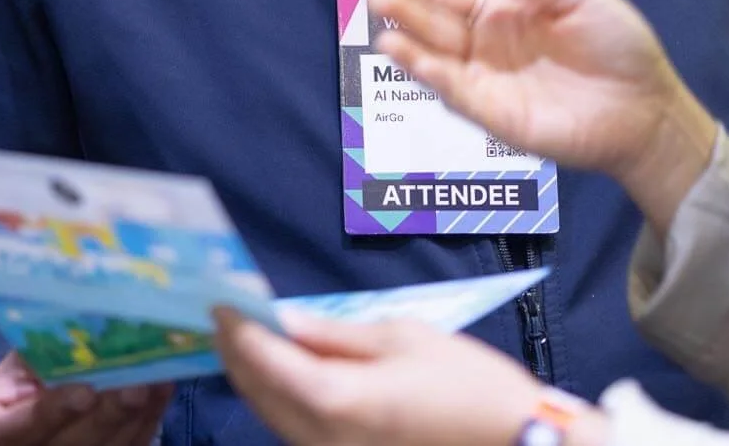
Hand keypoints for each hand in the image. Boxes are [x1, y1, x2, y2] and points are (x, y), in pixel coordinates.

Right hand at [0, 355, 170, 445]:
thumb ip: (37, 350)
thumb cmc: (10, 385)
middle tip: (136, 385)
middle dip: (106, 417)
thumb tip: (80, 314)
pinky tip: (162, 392)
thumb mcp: (9, 366)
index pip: (15, 430)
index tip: (85, 391)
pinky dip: (146, 423)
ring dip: (134, 419)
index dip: (52, 412)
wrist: (9, 419)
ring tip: (157, 381)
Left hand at [216, 307, 605, 445]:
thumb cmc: (464, 380)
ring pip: (270, 415)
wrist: (509, 440)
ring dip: (253, 376)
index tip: (220, 298)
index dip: (237, 326)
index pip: (265, 358)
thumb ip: (334, 333)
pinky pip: (293, 429)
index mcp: (335, 398)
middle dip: (236, 351)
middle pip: (257, 392)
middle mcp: (319, 438)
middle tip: (225, 313)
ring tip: (245, 336)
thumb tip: (285, 319)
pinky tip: (281, 371)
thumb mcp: (401, 338)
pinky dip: (278, 397)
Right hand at [366, 0, 717, 233]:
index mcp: (500, 8)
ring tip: (378, 5)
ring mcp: (483, 78)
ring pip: (433, 51)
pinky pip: (453, 90)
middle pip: (430, 15)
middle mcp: (482, 42)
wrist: (645, 107)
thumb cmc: (618, 45)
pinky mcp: (491, 113)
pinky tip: (404, 51)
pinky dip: (428, 70)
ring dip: (403, 30)